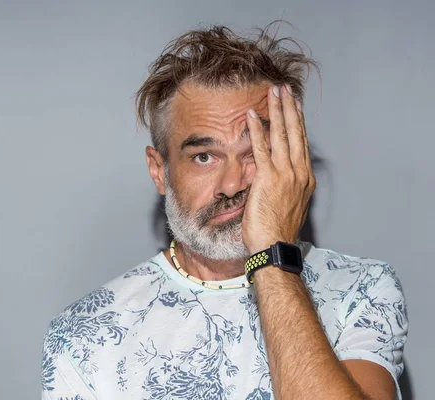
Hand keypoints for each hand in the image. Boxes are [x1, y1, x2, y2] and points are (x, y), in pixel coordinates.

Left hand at [242, 84, 315, 253]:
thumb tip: (278, 179)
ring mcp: (285, 174)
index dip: (298, 122)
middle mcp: (299, 172)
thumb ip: (286, 187)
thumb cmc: (276, 231)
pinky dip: (257, 130)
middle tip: (285, 89)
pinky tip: (253, 116)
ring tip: (273, 92)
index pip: (301, 143)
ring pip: (282, 135)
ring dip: (277, 110)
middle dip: (289, 108)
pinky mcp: (268, 178)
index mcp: (304, 179)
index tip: (295, 106)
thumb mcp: (288, 205)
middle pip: (295, 133)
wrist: (274, 247)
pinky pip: (261, 149)